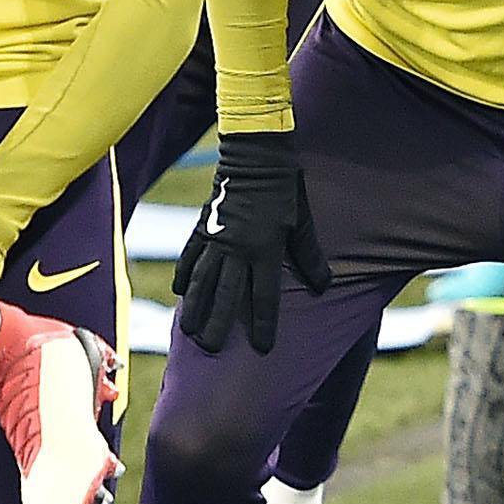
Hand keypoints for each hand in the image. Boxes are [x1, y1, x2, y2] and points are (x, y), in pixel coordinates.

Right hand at [172, 133, 332, 354]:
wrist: (255, 154)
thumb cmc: (284, 188)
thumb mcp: (300, 222)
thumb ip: (309, 255)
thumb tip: (324, 285)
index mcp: (264, 248)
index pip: (264, 295)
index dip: (264, 323)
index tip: (262, 347)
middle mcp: (237, 248)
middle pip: (226, 295)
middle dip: (220, 324)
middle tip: (212, 349)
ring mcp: (216, 238)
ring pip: (202, 280)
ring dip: (196, 307)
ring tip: (190, 331)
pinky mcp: (203, 226)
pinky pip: (190, 256)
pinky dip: (184, 274)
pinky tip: (179, 292)